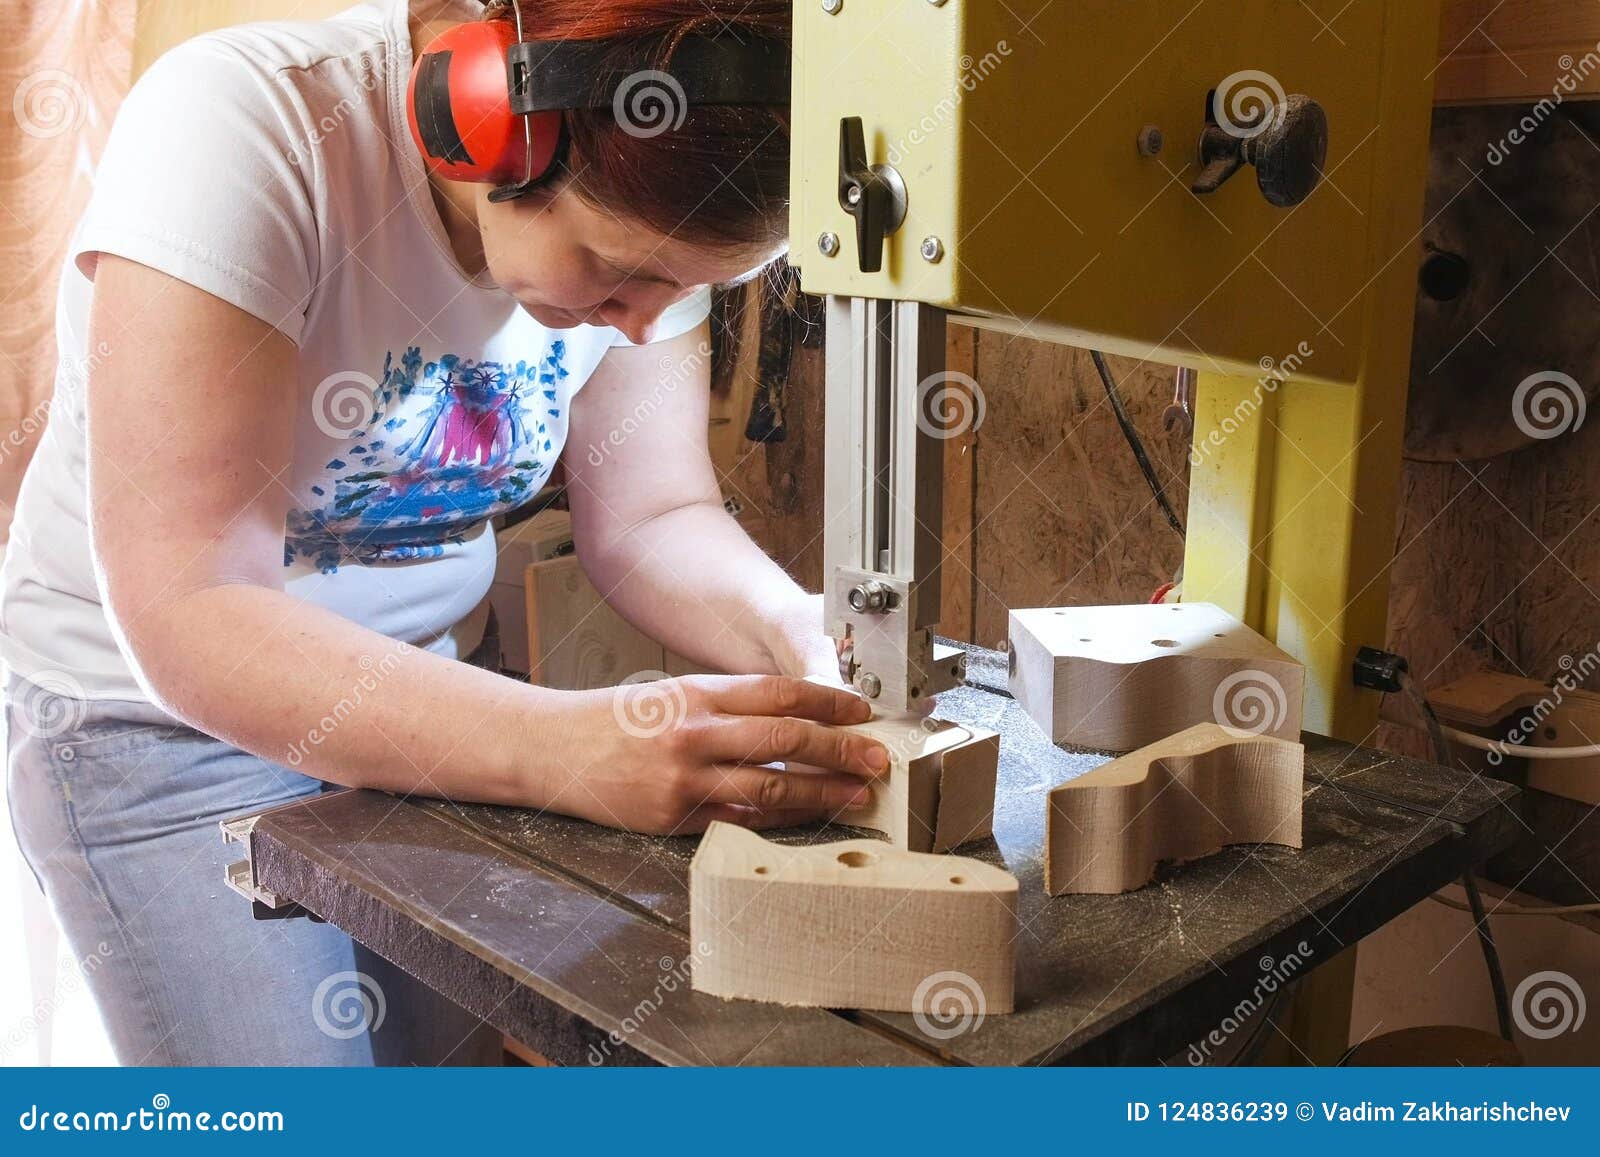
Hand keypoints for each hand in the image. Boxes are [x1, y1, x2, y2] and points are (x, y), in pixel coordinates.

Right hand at [541, 675, 888, 834]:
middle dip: (840, 749)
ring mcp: (684, 778)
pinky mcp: (674, 816)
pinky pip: (741, 819)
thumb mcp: (674, 693)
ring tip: (856, 793)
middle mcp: (695, 732)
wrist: (554, 748)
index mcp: (698, 693)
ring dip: (823, 792)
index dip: (828, 703)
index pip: (778, 693)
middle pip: (785, 739)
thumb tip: (796, 715)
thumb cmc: (617, 720)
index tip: (860, 712)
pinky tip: (809, 818)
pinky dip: (781, 820)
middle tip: (876, 757)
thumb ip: (729, 703)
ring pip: (771, 787)